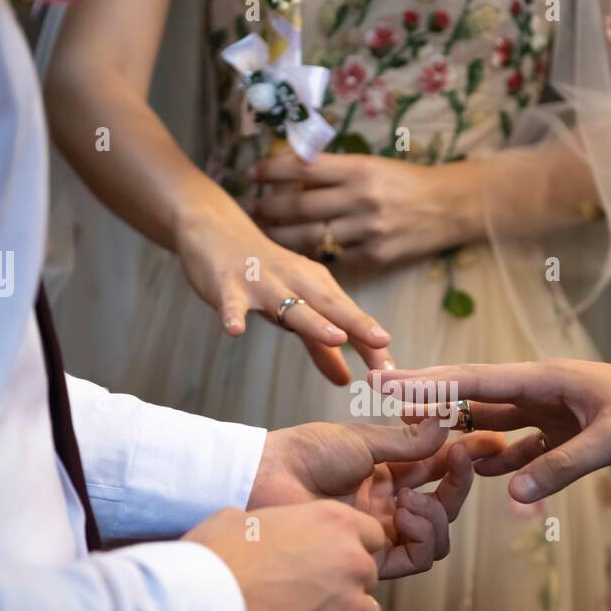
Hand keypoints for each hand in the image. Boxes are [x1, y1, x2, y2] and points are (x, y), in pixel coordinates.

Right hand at [174, 197, 393, 383]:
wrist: (216, 230)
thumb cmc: (264, 276)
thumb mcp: (295, 310)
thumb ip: (320, 347)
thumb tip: (346, 380)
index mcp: (317, 286)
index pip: (350, 317)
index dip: (372, 344)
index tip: (394, 372)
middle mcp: (295, 281)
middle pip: (330, 305)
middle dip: (358, 324)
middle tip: (384, 344)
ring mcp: (262, 282)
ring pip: (289, 303)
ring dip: (312, 320)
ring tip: (335, 338)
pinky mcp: (228, 284)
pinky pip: (232, 301)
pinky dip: (233, 314)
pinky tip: (235, 331)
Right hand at [186, 504, 384, 610]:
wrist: (198, 606)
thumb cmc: (212, 558)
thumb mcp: (237, 519)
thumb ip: (268, 523)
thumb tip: (256, 531)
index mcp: (334, 522)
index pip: (372, 535)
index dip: (350, 550)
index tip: (327, 562)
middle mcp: (351, 562)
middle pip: (369, 579)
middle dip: (345, 588)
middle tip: (306, 598)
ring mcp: (348, 608)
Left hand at [249, 152, 484, 268]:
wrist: (450, 206)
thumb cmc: (408, 181)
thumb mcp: (373, 165)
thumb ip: (335, 171)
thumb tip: (292, 172)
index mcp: (358, 169)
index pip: (303, 167)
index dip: (272, 170)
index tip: (251, 173)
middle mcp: (360, 199)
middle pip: (299, 205)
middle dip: (268, 207)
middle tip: (252, 208)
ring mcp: (367, 231)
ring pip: (310, 236)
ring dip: (281, 235)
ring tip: (264, 233)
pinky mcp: (375, 256)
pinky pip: (334, 258)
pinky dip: (312, 256)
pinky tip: (296, 254)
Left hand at [249, 418, 504, 578]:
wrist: (268, 478)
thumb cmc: (304, 452)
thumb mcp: (363, 439)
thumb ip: (408, 441)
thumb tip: (447, 428)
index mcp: (385, 472)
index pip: (437, 468)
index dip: (465, 458)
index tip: (491, 443)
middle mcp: (387, 505)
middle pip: (443, 505)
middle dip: (460, 484)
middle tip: (466, 459)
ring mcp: (380, 531)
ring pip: (435, 536)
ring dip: (440, 514)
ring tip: (419, 495)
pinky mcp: (370, 556)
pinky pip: (416, 557)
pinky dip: (425, 534)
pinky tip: (410, 512)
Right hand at [372, 359, 610, 502]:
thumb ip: (561, 467)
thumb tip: (512, 496)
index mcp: (544, 378)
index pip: (474, 381)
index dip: (428, 384)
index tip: (388, 384)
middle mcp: (540, 388)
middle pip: (474, 397)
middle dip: (433, 403)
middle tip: (388, 409)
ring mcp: (550, 409)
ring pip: (494, 422)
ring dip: (465, 436)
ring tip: (427, 450)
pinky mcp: (565, 429)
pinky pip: (522, 444)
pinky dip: (504, 459)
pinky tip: (486, 474)